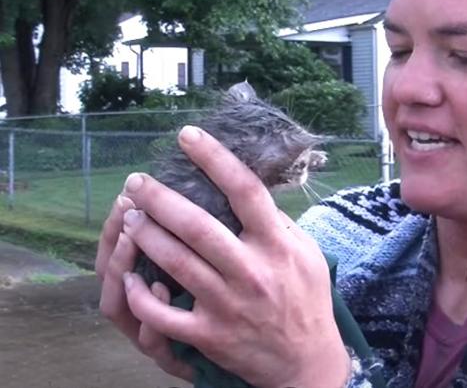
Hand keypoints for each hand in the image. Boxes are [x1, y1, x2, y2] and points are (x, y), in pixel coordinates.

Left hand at [112, 126, 349, 387]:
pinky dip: (140, 296)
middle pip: (198, 226)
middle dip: (160, 198)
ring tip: (128, 217)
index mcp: (277, 245)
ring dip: (145, 236)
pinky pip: (163, 314)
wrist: (307, 361)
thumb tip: (249, 194)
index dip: (215, 159)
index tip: (189, 136)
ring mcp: (227, 304)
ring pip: (176, 263)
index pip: (246, 191)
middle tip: (136, 181)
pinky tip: (127, 277)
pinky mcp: (209, 334)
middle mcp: (251, 271)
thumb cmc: (307, 300)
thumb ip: (279, 224)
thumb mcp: (308, 255)